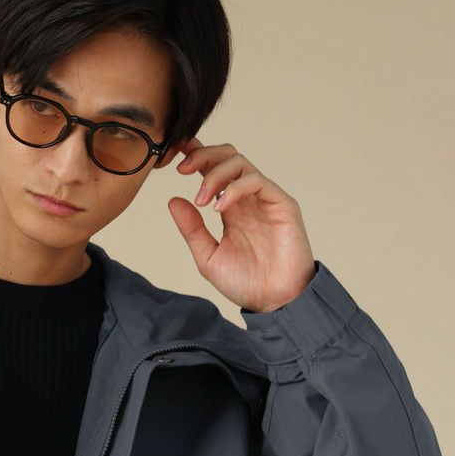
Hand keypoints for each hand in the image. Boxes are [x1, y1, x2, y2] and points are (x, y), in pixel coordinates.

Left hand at [167, 137, 315, 313]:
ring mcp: (265, 199)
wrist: (273, 302)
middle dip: (203, 155)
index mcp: (230, 208)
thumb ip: (192, 229)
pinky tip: (219, 207)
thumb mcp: (208, 256)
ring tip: (201, 199)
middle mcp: (247, 198)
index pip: (213, 170)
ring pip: (240, 163)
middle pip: (227, 157)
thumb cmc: (245, 282)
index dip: (196, 156)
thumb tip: (173, 200)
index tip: (175, 153)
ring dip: (215, 174)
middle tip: (181, 168)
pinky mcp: (282, 204)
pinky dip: (235, 188)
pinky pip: (257, 181)